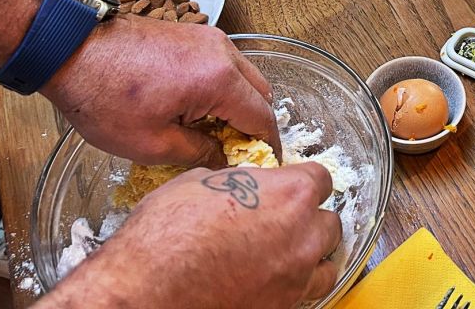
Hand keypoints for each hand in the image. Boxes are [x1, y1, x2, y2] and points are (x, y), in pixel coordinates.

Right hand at [36, 164, 341, 308]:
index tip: (291, 186)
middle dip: (310, 217)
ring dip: (312, 253)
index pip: (321, 178)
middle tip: (284, 220)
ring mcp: (296, 276)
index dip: (304, 180)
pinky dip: (299, 284)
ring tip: (287, 252)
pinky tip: (277, 278)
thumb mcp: (197, 183)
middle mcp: (303, 235)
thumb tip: (239, 182)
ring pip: (327, 261)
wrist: (145, 293)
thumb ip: (235, 180)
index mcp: (289, 194)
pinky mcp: (283, 307)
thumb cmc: (164, 236)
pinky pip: (308, 292)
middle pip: (329, 220)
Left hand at [41, 14, 281, 166]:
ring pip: (244, 76)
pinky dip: (223, 86)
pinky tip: (197, 106)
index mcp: (219, 80)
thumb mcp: (151, 144)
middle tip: (236, 151)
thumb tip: (223, 160)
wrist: (70, 49)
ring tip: (213, 130)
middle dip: (255, 123)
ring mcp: (209, 38)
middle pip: (262, 93)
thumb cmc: (104, 97)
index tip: (262, 166)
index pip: (264, 117)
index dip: (266, 146)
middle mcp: (223, 53)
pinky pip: (225, 63)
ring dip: (239, 103)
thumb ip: (199, 154)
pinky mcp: (194, 32)